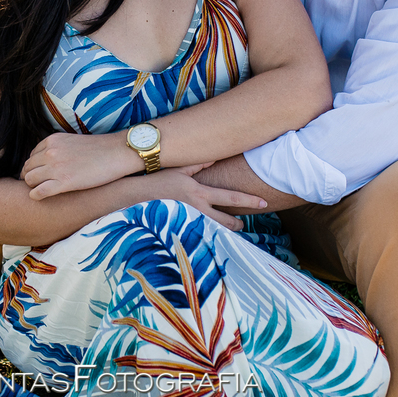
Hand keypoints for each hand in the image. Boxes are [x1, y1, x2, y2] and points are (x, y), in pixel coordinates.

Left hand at [22, 131, 135, 199]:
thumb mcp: (72, 141)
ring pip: (29, 179)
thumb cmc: (99, 149)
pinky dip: (36, 196)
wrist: (117, 153)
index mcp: (52, 141)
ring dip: (32, 186)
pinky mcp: (64, 182)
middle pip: (27, 168)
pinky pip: (38, 192)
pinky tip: (41, 198)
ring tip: (41, 191)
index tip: (40, 175)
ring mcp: (56, 167)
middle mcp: (50, 152)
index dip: (34, 168)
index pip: (31, 156)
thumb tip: (48, 162)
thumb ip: (58, 149)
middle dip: (30, 177)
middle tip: (37, 186)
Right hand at [149, 165, 267, 231]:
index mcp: (199, 192)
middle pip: (228, 222)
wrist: (133, 198)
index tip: (264, 202)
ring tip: (226, 231)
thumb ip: (198, 164)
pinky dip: (209, 239)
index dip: (249, 200)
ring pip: (217, 233)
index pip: (230, 196)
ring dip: (224, 233)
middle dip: (238, 224)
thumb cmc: (156, 181)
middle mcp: (197, 210)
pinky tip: (209, 240)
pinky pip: (202, 239)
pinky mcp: (182, 233)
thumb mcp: (178, 169)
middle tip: (241, 223)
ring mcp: (189, 223)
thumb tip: (216, 156)